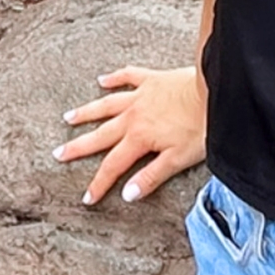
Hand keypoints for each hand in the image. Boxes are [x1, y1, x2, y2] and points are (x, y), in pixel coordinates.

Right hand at [55, 65, 206, 206]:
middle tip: (58, 153)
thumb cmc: (202, 124)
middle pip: (100, 135)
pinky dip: (114, 78)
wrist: (216, 89)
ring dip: (87, 112)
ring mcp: (141, 95)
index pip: (113, 166)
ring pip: (107, 105)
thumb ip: (151, 176)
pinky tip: (103, 79)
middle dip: (78, 147)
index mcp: (140, 138)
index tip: (87, 197)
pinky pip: (128, 77)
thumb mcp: (178, 159)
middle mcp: (134, 116)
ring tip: (68, 118)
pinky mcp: (153, 79)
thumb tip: (127, 194)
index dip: (99, 183)